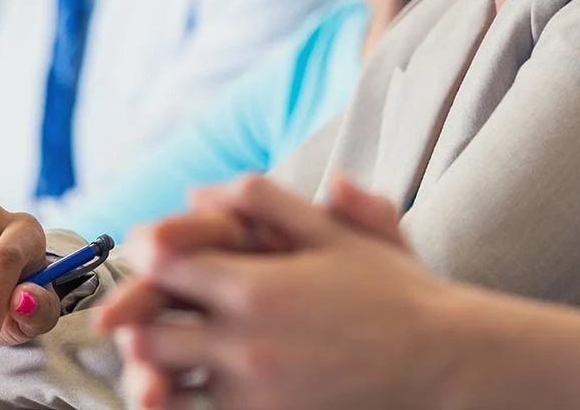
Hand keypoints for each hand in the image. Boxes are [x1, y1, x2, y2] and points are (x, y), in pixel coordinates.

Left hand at [100, 175, 445, 409]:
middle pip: (149, 333)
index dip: (149, 251)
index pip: (165, 267)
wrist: (439, 363)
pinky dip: (189, 395)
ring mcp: (251, 395)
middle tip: (147, 299)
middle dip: (140, 313)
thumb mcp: (331, 229)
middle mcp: (243, 346)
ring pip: (166, 383)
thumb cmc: (389, 290)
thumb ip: (263, 199)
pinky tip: (194, 379)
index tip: (151, 246)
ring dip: (154, 363)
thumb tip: (199, 190)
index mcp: (255, 288)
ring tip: (159, 346)